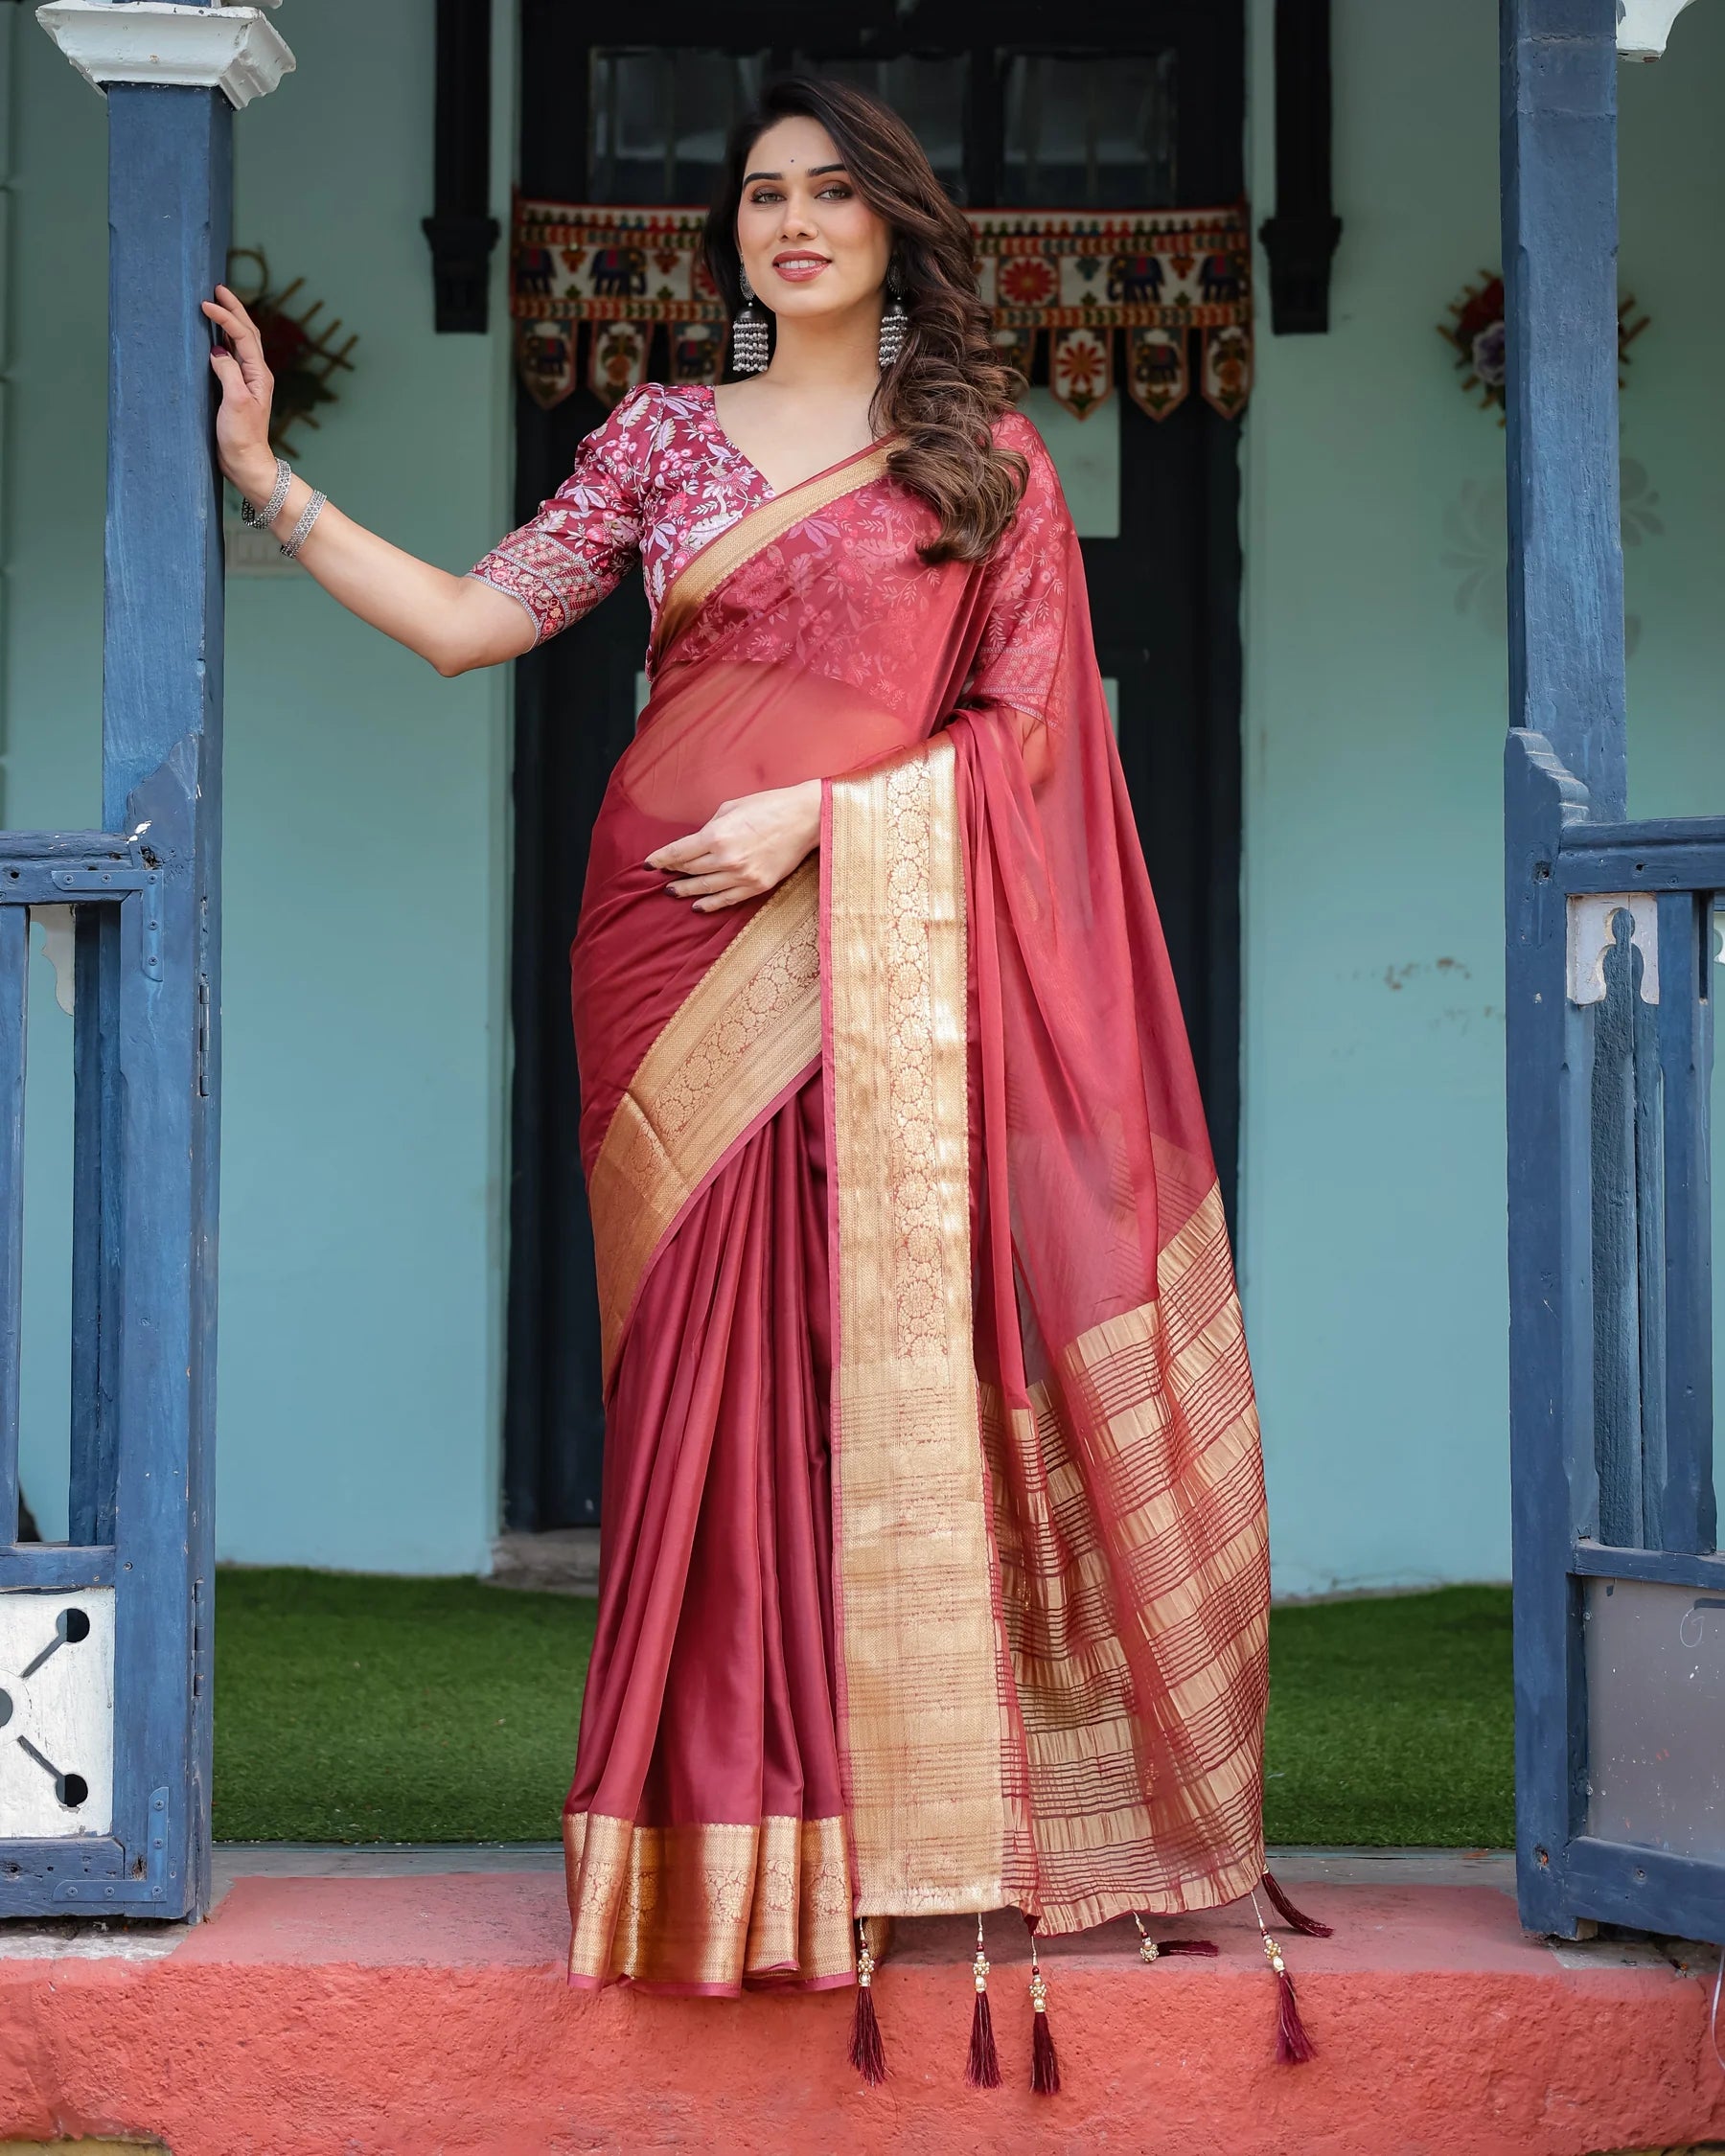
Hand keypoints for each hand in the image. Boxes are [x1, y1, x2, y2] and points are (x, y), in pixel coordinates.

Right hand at [201, 283, 277, 499]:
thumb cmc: (241, 437)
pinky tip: (214, 336)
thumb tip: (218, 351)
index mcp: (259, 374)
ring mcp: (248, 381)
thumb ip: (228, 372)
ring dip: (230, 321)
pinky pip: (232, 357)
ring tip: (217, 303)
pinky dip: (224, 340)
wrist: (246, 463)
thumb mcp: (235, 402)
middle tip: (217, 288)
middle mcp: (256, 374)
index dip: (225, 317)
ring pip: (241, 343)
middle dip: (234, 309)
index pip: (242, 336)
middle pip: (247, 333)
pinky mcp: (237, 389)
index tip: (205, 304)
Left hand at [646, 780, 821, 911]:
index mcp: (716, 835)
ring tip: (672, 892)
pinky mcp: (757, 886)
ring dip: (686, 890)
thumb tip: (697, 842)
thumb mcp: (732, 808)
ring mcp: (742, 876)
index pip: (678, 852)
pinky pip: (727, 899)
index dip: (660, 859)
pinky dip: (710, 904)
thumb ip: (710, 826)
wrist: (805, 819)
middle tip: (663, 875)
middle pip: (690, 870)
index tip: (649, 864)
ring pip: (705, 888)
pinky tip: (698, 905)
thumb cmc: (769, 806)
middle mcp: (726, 859)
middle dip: (673, 871)